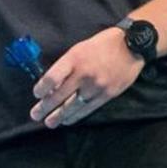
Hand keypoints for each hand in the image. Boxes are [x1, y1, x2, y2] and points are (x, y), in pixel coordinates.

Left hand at [29, 27, 144, 127]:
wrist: (131, 46)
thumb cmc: (102, 44)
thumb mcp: (79, 49)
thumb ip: (66, 65)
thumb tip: (52, 83)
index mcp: (74, 58)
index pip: (52, 77)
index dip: (42, 88)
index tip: (37, 94)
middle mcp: (83, 73)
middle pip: (60, 95)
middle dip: (45, 107)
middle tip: (35, 115)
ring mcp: (96, 86)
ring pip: (73, 106)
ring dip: (59, 116)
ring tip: (49, 123)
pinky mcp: (107, 94)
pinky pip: (88, 109)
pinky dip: (76, 116)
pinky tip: (68, 120)